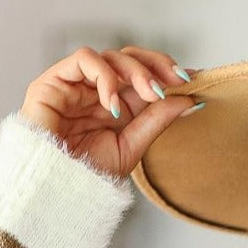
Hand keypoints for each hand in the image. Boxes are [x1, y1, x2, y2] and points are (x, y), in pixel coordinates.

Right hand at [19, 45, 200, 179]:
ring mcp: (75, 84)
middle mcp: (96, 91)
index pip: (142, 76)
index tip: (193, 79)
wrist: (54, 190)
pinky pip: (84, 59)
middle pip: (130, 59)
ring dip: (136, 72)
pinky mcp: (54, 80)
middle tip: (176, 81)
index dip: (166, 72)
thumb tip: (190, 100)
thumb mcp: (131, 147)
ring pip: (112, 56)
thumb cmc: (86, 176)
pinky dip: (105, 76)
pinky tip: (113, 103)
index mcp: (114, 106)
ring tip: (150, 95)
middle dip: (156, 66)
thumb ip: (157, 121)